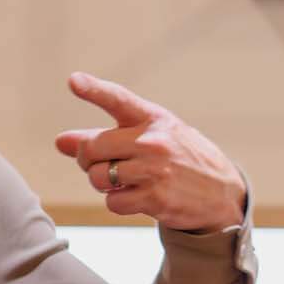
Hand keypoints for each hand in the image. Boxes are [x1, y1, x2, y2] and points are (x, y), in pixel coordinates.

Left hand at [55, 73, 245, 230]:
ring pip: (98, 177)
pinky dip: (118, 202)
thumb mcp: (152, 137)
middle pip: (92, 149)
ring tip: (124, 181)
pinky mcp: (156, 198)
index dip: (94, 90)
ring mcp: (154, 170)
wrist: (222, 193)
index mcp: (153, 118)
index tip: (74, 81)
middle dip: (88, 160)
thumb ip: (107, 137)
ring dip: (103, 184)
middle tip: (103, 164)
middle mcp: (153, 141)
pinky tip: (137, 196)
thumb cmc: (181, 159)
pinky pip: (112, 202)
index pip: (118, 99)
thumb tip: (61, 142)